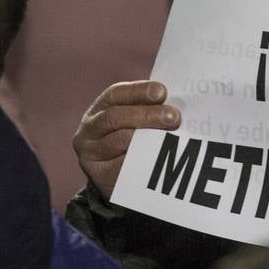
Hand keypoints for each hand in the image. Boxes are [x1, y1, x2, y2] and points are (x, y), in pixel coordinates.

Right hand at [74, 80, 180, 199]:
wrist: (117, 177)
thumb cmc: (131, 139)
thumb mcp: (134, 120)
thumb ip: (149, 108)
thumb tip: (177, 101)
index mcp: (100, 108)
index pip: (116, 94)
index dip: (138, 91)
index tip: (161, 92)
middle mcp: (90, 129)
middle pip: (116, 117)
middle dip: (147, 114)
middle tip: (174, 116)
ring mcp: (92, 153)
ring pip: (119, 141)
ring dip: (149, 138)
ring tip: (172, 137)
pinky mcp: (100, 175)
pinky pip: (123, 166)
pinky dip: (142, 160)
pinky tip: (160, 158)